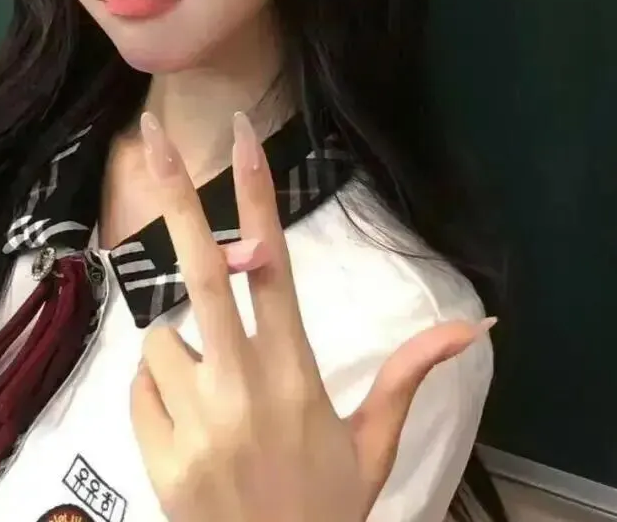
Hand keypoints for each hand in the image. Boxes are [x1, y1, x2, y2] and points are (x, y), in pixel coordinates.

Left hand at [130, 111, 494, 521]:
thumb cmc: (326, 506)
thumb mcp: (372, 443)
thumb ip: (409, 375)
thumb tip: (475, 324)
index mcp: (297, 374)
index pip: (275, 267)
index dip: (256, 198)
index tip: (240, 138)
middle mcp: (244, 385)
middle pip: (202, 271)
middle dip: (176, 197)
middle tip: (152, 132)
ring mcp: (196, 419)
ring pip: (163, 340)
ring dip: (181, 355)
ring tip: (214, 406)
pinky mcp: (158, 452)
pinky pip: (142, 387)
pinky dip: (159, 395)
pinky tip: (189, 431)